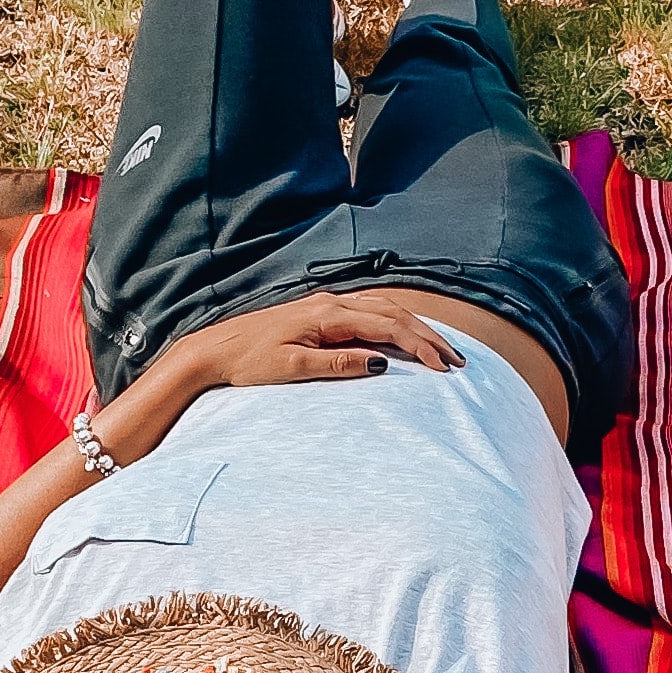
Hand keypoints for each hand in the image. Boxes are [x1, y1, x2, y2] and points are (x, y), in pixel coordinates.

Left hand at [174, 291, 465, 395]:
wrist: (213, 350)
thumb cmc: (248, 362)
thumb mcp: (293, 368)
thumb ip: (339, 364)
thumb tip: (382, 364)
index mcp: (328, 314)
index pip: (388, 326)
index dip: (421, 347)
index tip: (444, 369)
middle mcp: (331, 302)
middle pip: (394, 313)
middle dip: (429, 337)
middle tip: (458, 362)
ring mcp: (327, 304)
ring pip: (385, 309)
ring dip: (417, 328)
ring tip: (442, 351)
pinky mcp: (321, 312)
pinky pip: (370, 311)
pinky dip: (397, 321)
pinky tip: (407, 334)